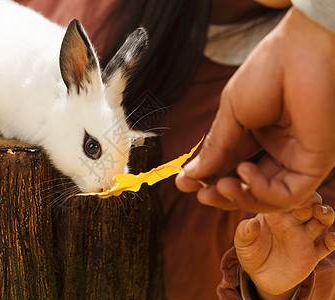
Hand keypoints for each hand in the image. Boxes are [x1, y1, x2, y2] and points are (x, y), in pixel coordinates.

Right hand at [176, 8, 334, 211]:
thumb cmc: (266, 72)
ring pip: (268, 197)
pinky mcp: (315, 163)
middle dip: (223, 195)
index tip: (183, 184)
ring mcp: (296, 157)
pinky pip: (288, 194)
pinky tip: (243, 172)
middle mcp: (276, 149)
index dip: (207, 178)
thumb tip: (191, 173)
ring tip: (220, 186)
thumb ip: (215, 147)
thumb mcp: (230, 113)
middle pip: (248, 186)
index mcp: (255, 134)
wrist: (297, 54)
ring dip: (240, 198)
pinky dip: (261, 191)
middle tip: (201, 195)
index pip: (229, 165)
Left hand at [235, 193, 334, 298]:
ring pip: (322, 220)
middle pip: (310, 204)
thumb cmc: (250, 253)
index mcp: (275, 214)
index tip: (290, 193)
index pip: (287, 198)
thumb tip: (251, 222)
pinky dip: (332, 240)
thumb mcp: (242, 243)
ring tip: (321, 213)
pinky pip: (326, 246)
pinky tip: (331, 238)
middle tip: (309, 201)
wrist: (259, 277)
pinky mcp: (311, 254)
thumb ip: (244, 232)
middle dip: (312, 199)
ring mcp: (304, 237)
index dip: (291, 194)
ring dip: (326, 214)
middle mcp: (292, 222)